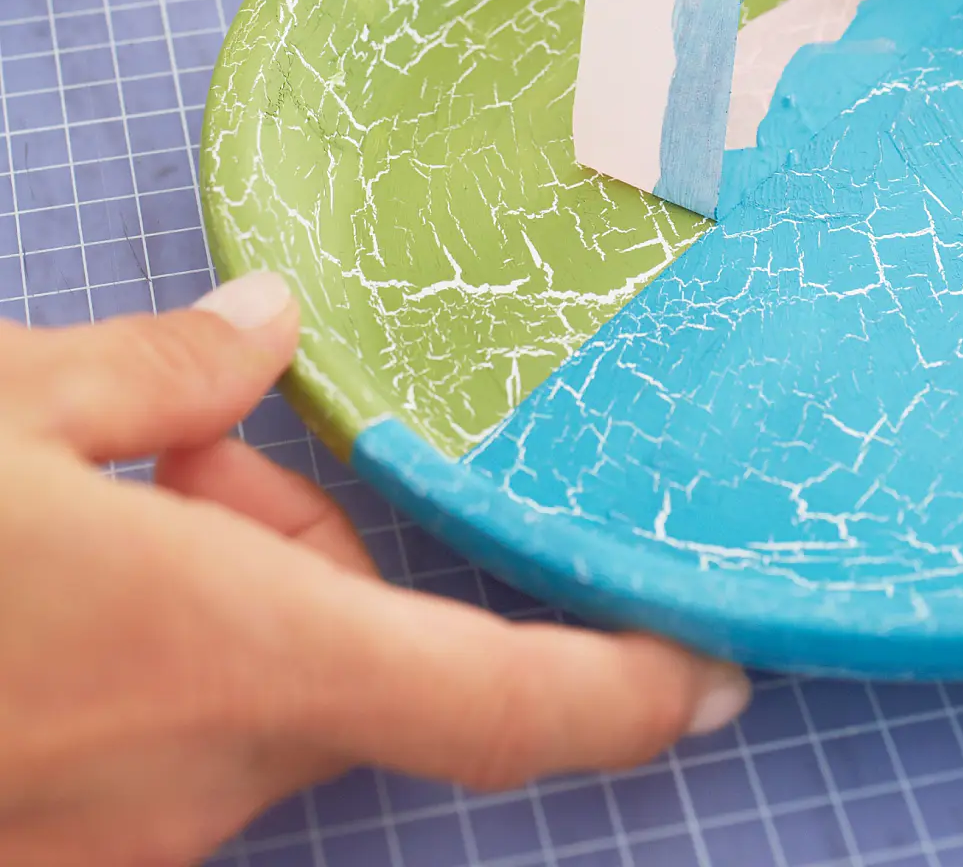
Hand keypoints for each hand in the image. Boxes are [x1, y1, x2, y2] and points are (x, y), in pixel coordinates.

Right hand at [0, 272, 748, 866]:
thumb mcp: (4, 400)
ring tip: (76, 486)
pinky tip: (39, 578)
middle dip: (296, 535)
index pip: (491, 704)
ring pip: (243, 693)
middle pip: (339, 648)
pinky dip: (143, 658)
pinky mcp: (54, 854)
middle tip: (188, 434)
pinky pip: (157, 748)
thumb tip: (266, 324)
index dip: (623, 696)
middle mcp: (191, 777)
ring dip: (210, 586)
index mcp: (221, 650)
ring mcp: (110, 843)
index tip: (715, 673)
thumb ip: (162, 372)